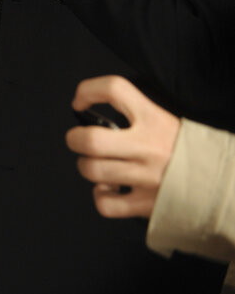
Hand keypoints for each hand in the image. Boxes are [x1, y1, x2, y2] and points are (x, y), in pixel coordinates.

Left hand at [65, 75, 180, 218]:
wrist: (224, 183)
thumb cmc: (186, 149)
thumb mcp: (165, 120)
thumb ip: (133, 115)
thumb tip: (91, 115)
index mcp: (154, 119)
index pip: (114, 89)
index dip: (88, 90)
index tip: (80, 102)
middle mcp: (149, 146)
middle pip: (91, 140)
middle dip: (75, 139)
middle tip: (79, 140)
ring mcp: (147, 177)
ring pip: (92, 171)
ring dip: (87, 167)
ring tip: (99, 165)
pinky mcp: (147, 204)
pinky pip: (106, 203)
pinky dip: (100, 197)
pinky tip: (110, 189)